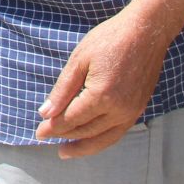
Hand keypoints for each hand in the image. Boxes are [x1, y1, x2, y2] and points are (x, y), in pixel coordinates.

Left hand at [34, 0, 183, 157]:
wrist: (145, 32)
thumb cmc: (109, 40)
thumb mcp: (79, 60)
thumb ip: (62, 90)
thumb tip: (46, 113)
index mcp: (101, 96)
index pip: (71, 120)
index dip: (53, 128)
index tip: (38, 131)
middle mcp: (119, 109)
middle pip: (86, 131)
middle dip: (64, 136)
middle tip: (45, 138)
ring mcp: (132, 112)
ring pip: (104, 138)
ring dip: (83, 146)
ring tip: (66, 151)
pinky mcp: (138, 109)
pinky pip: (118, 132)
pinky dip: (102, 140)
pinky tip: (91, 140)